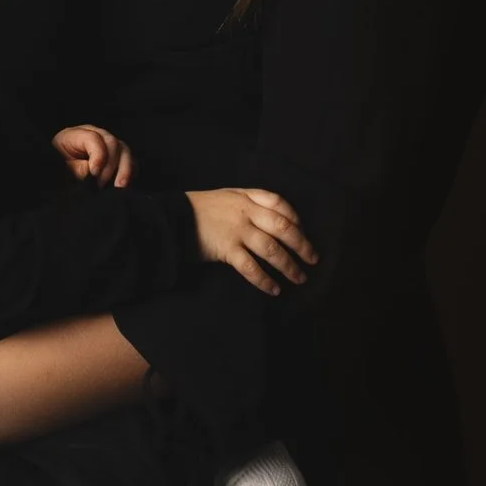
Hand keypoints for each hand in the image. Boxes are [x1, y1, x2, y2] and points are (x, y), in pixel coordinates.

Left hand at [53, 122, 133, 187]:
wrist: (53, 178)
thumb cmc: (55, 170)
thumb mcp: (59, 169)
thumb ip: (75, 168)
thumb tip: (90, 172)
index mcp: (74, 135)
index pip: (93, 138)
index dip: (98, 156)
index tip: (94, 174)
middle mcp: (93, 135)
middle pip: (112, 142)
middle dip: (110, 166)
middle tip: (100, 185)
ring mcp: (106, 145)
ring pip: (124, 150)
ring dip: (124, 169)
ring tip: (119, 186)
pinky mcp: (115, 157)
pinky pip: (130, 160)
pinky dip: (130, 171)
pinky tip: (124, 184)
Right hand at [189, 186, 316, 297]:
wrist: (171, 218)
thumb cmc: (198, 209)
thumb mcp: (226, 197)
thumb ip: (247, 204)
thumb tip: (270, 221)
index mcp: (246, 196)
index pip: (280, 204)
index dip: (296, 219)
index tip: (304, 232)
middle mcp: (246, 212)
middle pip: (283, 228)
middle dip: (302, 245)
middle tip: (313, 260)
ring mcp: (237, 230)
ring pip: (272, 249)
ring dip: (289, 266)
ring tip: (299, 278)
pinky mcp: (227, 249)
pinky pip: (251, 267)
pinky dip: (265, 280)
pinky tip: (274, 289)